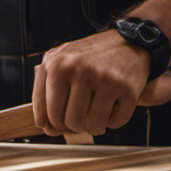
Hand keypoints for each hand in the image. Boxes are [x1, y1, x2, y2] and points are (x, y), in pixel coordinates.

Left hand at [31, 29, 170, 136]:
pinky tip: (112, 103)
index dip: (57, 124)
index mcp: (56, 65)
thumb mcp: (58, 65)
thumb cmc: (86, 58)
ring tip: (96, 108)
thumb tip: (44, 127)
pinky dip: (113, 120)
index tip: (63, 118)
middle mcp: (79, 70)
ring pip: (93, 126)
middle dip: (77, 124)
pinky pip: (116, 123)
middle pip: (71, 123)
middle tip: (83, 111)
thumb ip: (44, 94)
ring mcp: (104, 79)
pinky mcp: (127, 89)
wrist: (126, 43)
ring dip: (95, 124)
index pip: (50, 114)